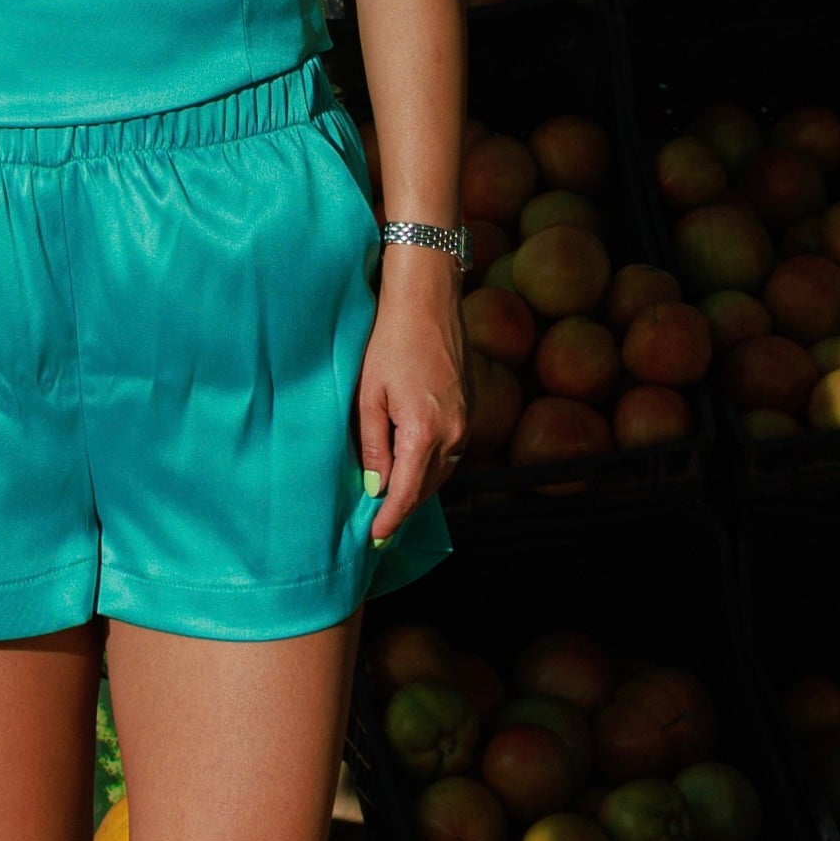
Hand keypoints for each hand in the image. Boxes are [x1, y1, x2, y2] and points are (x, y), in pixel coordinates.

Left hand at [356, 244, 466, 548]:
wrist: (426, 301)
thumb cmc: (389, 342)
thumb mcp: (369, 397)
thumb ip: (372, 446)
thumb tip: (376, 487)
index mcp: (425, 432)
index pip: (407, 493)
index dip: (390, 519)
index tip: (375, 538)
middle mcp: (454, 433)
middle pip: (427, 488)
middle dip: (403, 509)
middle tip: (379, 527)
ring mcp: (467, 421)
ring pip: (442, 472)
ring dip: (418, 489)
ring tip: (393, 503)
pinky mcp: (470, 410)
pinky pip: (452, 452)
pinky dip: (432, 467)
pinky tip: (413, 468)